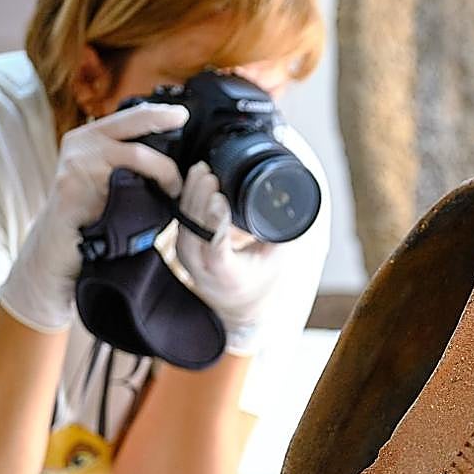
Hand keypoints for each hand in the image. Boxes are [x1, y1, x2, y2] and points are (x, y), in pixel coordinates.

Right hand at [0, 103, 189, 331]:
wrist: (60, 244)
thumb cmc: (91, 213)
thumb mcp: (109, 176)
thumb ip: (129, 161)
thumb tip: (171, 153)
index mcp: (90, 138)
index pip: (128, 116)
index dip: (157, 112)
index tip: (182, 114)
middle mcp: (80, 142)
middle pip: (132, 123)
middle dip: (162, 122)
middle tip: (184, 127)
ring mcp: (76, 162)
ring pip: (135, 155)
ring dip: (164, 171)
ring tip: (174, 189)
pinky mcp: (74, 185)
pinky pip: (121, 183)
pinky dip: (146, 190)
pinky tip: (159, 199)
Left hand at [175, 161, 286, 354]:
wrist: (238, 304)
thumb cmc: (260, 280)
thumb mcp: (276, 259)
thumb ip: (281, 231)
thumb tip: (293, 200)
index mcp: (227, 275)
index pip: (216, 247)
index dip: (217, 222)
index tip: (220, 199)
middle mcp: (201, 268)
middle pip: (194, 228)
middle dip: (200, 197)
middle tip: (208, 173)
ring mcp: (187, 257)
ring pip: (183, 221)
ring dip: (191, 193)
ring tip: (202, 170)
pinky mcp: (182, 246)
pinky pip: (180, 219)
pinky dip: (187, 197)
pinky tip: (194, 178)